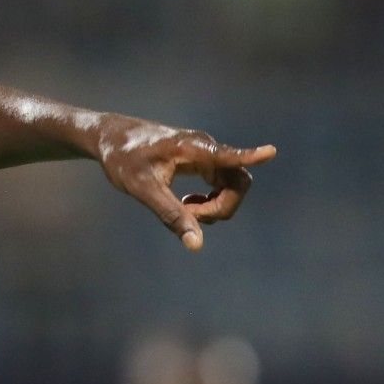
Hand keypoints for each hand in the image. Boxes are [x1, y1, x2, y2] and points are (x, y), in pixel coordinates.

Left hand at [96, 116, 275, 250]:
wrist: (112, 138)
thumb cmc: (124, 159)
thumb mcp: (143, 190)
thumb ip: (171, 215)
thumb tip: (196, 244)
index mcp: (192, 148)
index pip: (227, 155)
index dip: (251, 156)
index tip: (271, 151)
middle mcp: (206, 149)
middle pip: (238, 183)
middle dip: (222, 207)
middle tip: (189, 215)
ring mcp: (207, 156)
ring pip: (231, 188)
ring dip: (214, 207)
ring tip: (182, 209)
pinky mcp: (203, 163)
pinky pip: (221, 187)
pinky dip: (209, 202)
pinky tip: (186, 205)